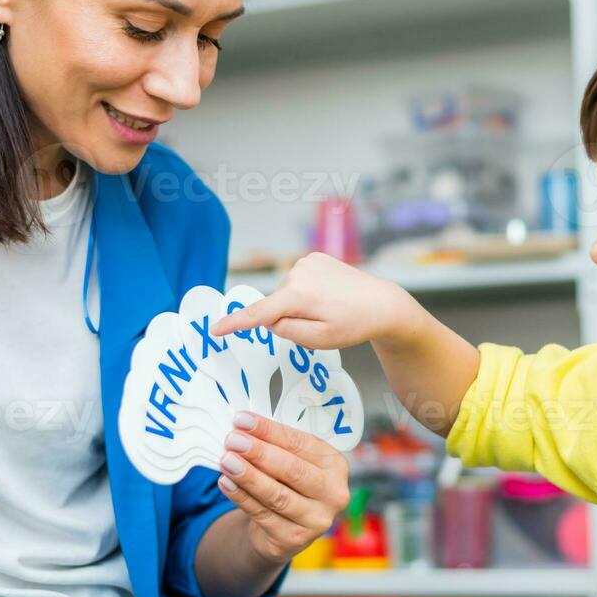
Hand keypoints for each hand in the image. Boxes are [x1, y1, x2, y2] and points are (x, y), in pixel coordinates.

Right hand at [211, 251, 418, 350]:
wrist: (382, 303)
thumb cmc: (354, 324)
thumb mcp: (319, 340)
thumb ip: (287, 331)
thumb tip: (270, 320)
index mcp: (299, 295)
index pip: (259, 313)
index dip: (235, 323)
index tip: (215, 329)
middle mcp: (299, 272)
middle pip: (276, 305)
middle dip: (289, 318)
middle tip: (322, 323)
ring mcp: (307, 261)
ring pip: (287, 294)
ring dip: (300, 305)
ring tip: (329, 309)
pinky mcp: (315, 257)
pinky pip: (298, 282)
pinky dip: (307, 292)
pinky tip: (328, 295)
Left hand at [217, 411, 350, 564]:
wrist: (283, 528)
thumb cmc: (288, 484)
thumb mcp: (292, 461)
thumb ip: (276, 445)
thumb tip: (244, 428)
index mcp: (335, 465)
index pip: (300, 443)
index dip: (270, 431)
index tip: (243, 420)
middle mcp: (333, 493)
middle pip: (293, 470)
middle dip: (259, 453)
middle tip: (233, 440)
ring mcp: (316, 520)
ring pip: (277, 495)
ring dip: (248, 476)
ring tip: (227, 460)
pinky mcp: (293, 539)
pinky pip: (262, 514)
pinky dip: (241, 497)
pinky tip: (226, 482)